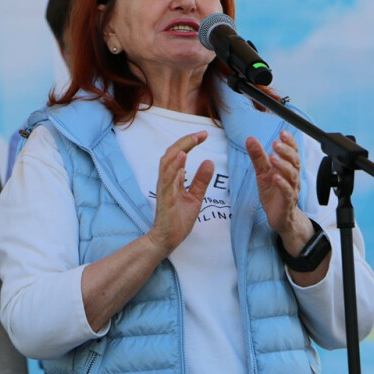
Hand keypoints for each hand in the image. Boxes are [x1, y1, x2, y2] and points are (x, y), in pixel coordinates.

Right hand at [145, 131, 214, 257]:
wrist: (169, 239)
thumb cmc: (178, 219)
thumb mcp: (196, 197)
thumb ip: (201, 180)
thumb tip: (209, 161)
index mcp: (174, 178)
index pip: (179, 153)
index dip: (190, 142)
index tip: (204, 134)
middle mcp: (166, 179)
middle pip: (171, 153)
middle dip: (186, 141)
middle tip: (202, 134)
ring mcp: (164, 187)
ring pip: (166, 162)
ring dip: (179, 149)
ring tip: (192, 140)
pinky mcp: (165, 197)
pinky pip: (167, 178)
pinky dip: (174, 166)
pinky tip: (182, 157)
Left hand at [245, 130, 303, 233]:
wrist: (280, 216)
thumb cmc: (273, 192)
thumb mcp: (262, 173)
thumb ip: (258, 157)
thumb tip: (250, 139)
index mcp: (287, 168)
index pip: (292, 152)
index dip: (290, 142)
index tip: (282, 133)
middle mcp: (292, 177)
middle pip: (294, 162)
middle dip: (286, 151)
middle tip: (276, 144)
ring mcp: (291, 190)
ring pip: (292, 176)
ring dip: (283, 166)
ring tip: (273, 157)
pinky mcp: (287, 202)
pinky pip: (288, 192)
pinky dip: (282, 184)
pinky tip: (276, 178)